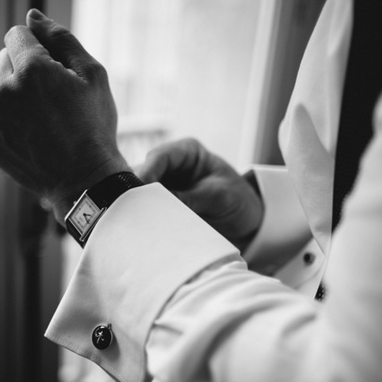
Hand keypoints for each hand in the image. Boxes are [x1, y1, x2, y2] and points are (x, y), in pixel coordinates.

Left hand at [0, 9, 130, 221]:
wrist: (83, 181)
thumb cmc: (94, 127)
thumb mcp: (92, 74)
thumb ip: (60, 38)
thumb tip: (32, 16)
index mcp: (30, 70)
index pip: (17, 35)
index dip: (39, 49)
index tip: (55, 71)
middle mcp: (2, 92)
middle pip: (4, 60)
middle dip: (24, 71)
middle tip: (52, 100)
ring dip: (14, 97)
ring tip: (43, 122)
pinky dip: (7, 122)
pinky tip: (30, 137)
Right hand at [136, 138, 263, 249]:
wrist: (248, 222)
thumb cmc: (239, 200)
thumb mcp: (218, 196)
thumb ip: (190, 198)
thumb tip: (159, 206)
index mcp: (186, 152)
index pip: (159, 156)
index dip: (146, 172)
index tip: (138, 191)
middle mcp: (171, 166)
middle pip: (143, 174)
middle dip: (136, 191)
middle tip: (133, 210)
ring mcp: (164, 186)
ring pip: (139, 193)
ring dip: (138, 207)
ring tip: (136, 222)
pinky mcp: (161, 206)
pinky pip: (146, 210)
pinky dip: (143, 218)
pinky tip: (140, 229)